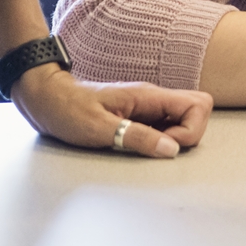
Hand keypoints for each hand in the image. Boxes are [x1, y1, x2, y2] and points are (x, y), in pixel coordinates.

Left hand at [10, 65, 213, 157]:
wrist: (47, 98)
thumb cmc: (68, 110)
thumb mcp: (100, 129)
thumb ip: (137, 138)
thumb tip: (171, 149)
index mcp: (148, 95)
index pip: (198, 105)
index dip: (190, 131)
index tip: (164, 145)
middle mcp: (153, 98)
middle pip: (198, 109)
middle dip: (189, 134)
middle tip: (159, 147)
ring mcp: (148, 106)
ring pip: (184, 119)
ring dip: (174, 139)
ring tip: (143, 146)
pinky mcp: (140, 115)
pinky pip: (166, 125)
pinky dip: (161, 139)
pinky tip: (137, 144)